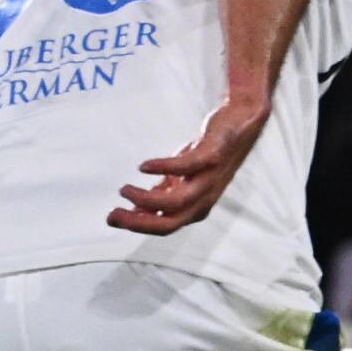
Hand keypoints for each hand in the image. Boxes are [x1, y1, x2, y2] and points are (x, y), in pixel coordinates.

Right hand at [110, 97, 270, 234]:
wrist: (240, 123)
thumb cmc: (208, 152)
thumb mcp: (181, 178)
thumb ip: (161, 194)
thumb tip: (135, 211)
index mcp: (196, 207)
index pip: (164, 227)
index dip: (137, 227)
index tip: (111, 218)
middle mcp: (204, 199)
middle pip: (170, 223)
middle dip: (138, 222)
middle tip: (113, 214)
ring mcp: (209, 179)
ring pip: (178, 201)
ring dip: (147, 200)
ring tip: (124, 190)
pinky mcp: (212, 156)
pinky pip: (186, 168)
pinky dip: (163, 168)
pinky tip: (143, 167)